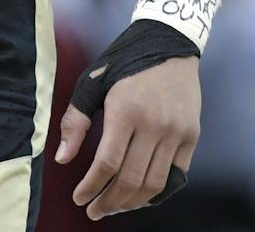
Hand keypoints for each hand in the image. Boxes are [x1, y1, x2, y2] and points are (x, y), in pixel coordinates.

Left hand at [57, 56, 200, 220]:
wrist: (168, 43)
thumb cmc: (123, 61)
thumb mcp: (92, 82)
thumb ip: (76, 121)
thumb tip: (62, 160)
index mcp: (125, 109)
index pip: (107, 163)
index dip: (91, 186)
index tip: (79, 198)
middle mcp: (154, 124)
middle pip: (131, 179)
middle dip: (109, 202)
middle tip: (93, 211)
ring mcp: (176, 131)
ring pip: (154, 183)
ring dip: (132, 203)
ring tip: (114, 207)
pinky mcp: (191, 135)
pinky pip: (176, 176)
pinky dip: (158, 192)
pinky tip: (140, 196)